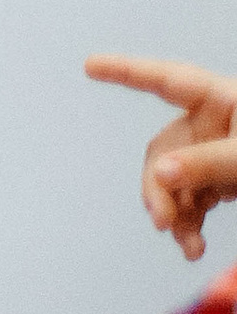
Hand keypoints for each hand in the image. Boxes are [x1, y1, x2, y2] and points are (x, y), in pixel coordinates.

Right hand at [87, 54, 236, 261]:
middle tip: (163, 223)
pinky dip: (189, 223)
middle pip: (163, 148)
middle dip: (158, 187)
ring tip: (189, 247)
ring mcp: (215, 153)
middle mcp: (213, 122)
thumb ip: (209, 163)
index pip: (165, 80)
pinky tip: (193, 247)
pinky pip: (191, 199)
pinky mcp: (223, 182)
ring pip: (172, 180)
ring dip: (174, 213)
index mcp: (222, 99)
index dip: (126, 71)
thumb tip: (157, 174)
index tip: (89, 65)